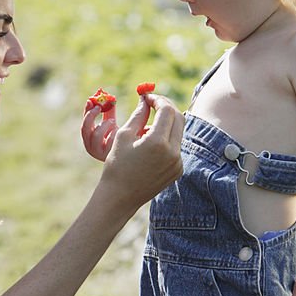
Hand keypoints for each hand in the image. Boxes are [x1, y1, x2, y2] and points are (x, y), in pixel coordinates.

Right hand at [81, 97, 118, 160]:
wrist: (127, 153)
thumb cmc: (117, 137)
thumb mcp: (111, 122)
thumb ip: (108, 111)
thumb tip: (108, 96)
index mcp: (89, 136)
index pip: (84, 122)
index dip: (86, 111)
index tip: (91, 100)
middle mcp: (89, 144)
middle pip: (84, 128)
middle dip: (90, 116)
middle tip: (99, 107)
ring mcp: (96, 151)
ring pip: (96, 134)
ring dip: (104, 125)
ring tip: (113, 122)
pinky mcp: (104, 156)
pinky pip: (107, 141)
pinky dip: (111, 134)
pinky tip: (117, 135)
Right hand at [98, 94, 183, 209]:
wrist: (120, 197)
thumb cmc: (117, 165)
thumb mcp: (124, 135)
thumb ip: (139, 115)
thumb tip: (146, 99)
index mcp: (157, 142)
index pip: (167, 110)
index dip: (158, 100)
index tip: (147, 98)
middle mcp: (172, 152)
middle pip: (178, 118)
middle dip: (166, 108)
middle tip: (152, 104)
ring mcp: (178, 163)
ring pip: (178, 132)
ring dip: (166, 124)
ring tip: (146, 129)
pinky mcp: (178, 170)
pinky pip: (176, 147)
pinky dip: (166, 140)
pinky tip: (150, 146)